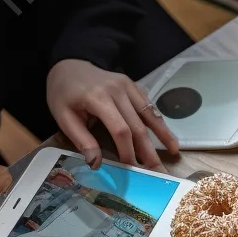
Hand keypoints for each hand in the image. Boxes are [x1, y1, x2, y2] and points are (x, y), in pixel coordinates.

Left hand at [46, 59, 178, 171]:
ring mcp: (128, 86)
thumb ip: (81, 139)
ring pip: (149, 115)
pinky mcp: (133, 86)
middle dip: (149, 151)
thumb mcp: (63, 116)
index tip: (132, 168)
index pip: (120, 130)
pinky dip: (159, 122)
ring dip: (163, 135)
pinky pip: (149, 106)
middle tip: (159, 171)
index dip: (128, 151)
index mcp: (97, 98)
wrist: (68, 64)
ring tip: (174, 152)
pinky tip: (167, 137)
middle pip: (138, 126)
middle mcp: (117, 90)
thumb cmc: (63, 93)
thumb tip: (96, 164)